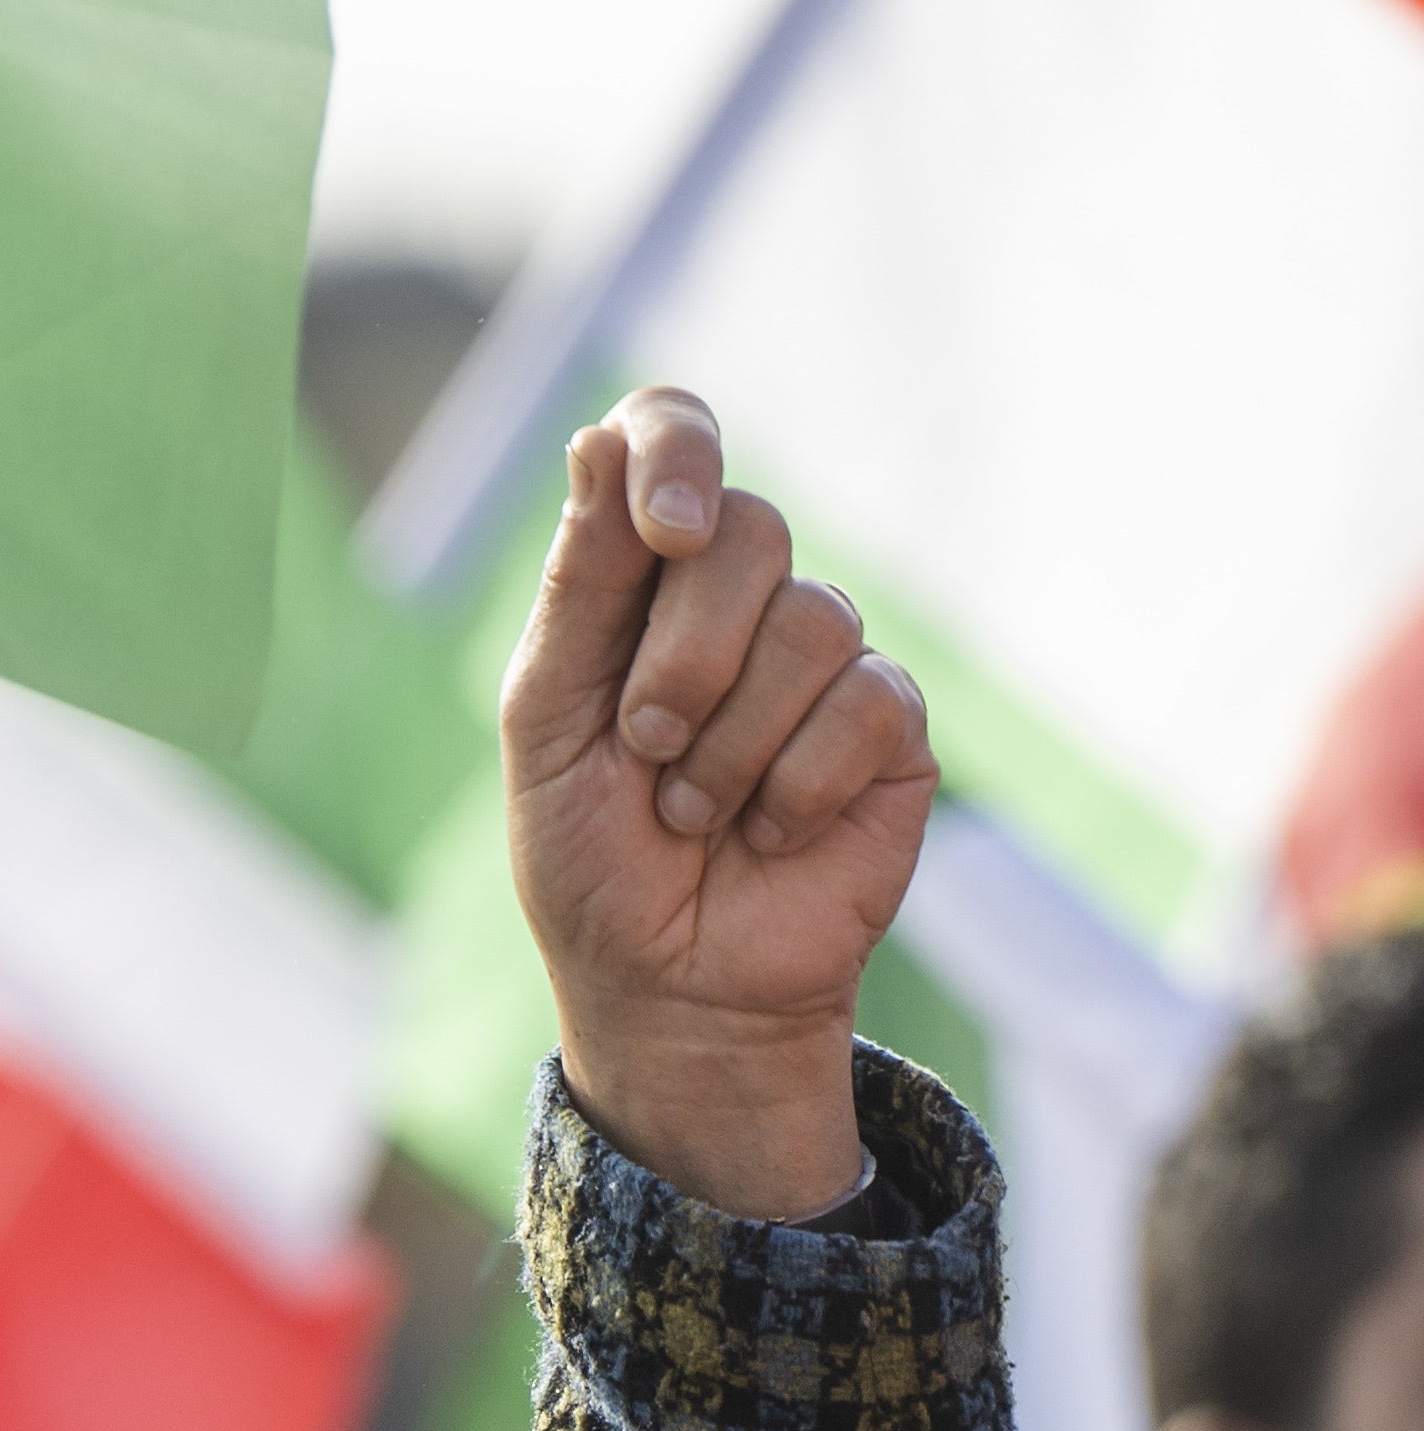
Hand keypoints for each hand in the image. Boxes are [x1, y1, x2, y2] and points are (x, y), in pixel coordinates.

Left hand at [504, 384, 934, 1220]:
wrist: (668, 987)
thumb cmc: (591, 859)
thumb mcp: (548, 725)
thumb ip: (580, 587)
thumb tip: (596, 437)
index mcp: (640, 581)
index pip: (671, 434)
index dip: (676, 448)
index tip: (665, 526)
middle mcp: (739, 600)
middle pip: (749, 532)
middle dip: (683, 658)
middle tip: (645, 748)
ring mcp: (824, 657)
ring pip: (814, 621)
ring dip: (731, 743)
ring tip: (696, 811)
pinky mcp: (891, 725)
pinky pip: (865, 706)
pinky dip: (794, 788)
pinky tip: (768, 834)